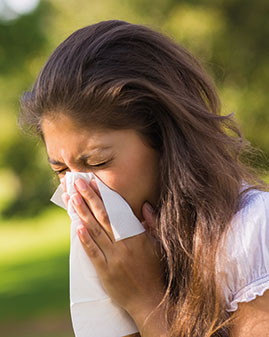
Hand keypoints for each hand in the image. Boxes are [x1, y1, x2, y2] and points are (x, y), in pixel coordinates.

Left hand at [65, 178, 165, 333]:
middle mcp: (124, 244)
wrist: (150, 299)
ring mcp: (114, 258)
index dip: (104, 196)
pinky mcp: (106, 272)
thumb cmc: (155, 270)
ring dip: (82, 213)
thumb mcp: (158, 244)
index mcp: (137, 236)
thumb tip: (145, 206)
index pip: (117, 210)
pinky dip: (85, 240)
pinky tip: (77, 227)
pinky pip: (93, 254)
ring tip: (72, 197)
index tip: (93, 182)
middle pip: (103, 216)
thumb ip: (152, 223)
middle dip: (88, 197)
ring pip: (95, 231)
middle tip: (77, 182)